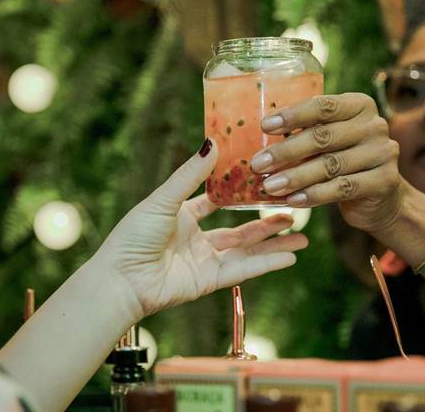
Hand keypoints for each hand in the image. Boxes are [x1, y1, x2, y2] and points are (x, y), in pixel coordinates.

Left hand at [96, 140, 307, 316]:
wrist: (121, 280)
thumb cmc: (133, 237)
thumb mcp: (164, 199)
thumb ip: (190, 175)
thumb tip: (212, 141)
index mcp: (182, 217)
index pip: (215, 202)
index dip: (239, 192)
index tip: (264, 178)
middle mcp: (196, 240)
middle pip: (239, 229)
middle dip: (267, 221)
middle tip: (293, 208)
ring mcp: (204, 262)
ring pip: (247, 251)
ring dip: (274, 244)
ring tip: (303, 236)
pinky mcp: (209, 282)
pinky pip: (243, 271)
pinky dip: (267, 264)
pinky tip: (291, 257)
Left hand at [250, 93, 403, 233]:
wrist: (380, 197)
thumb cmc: (342, 161)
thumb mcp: (328, 141)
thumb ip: (305, 134)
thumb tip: (259, 143)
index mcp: (358, 105)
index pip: (324, 106)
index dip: (293, 115)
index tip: (265, 126)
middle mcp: (375, 125)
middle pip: (324, 137)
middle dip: (286, 152)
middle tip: (258, 164)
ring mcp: (383, 152)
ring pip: (331, 165)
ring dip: (296, 177)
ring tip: (270, 187)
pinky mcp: (385, 181)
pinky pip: (343, 188)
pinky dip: (314, 195)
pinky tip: (293, 200)